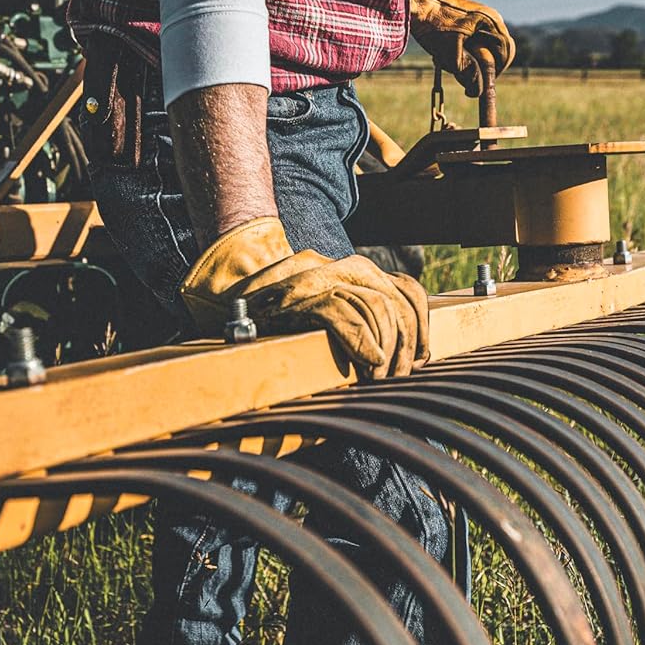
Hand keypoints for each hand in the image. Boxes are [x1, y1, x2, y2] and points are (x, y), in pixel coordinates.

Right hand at [180, 216, 429, 377]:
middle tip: (398, 377)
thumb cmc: (279, 329)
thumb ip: (363, 323)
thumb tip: (410, 357)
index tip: (422, 358)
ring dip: (387, 349)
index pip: (406, 289)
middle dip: (407, 343)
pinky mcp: (296, 297)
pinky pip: (343, 312)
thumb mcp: (327, 320)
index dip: (421, 326)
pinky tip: (369, 362)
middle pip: (396, 299)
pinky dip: (363, 340)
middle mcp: (336, 268)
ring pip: (377, 305)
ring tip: (378, 377)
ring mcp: (315, 279)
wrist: (223, 308)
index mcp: (349, 272)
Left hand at [409, 0, 514, 97]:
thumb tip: (477, 92)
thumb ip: (467, 73)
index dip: (495, 72)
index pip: (506, 54)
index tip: (481, 84)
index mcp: (491, 22)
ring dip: (469, 59)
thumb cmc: (432, 23)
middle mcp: (490, 18)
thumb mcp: (449, 52)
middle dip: (481, 66)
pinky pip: (473, 41)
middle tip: (463, 75)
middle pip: (496, 51)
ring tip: (446, 59)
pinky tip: (442, 52)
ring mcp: (479, 18)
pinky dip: (462, 51)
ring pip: (483, 48)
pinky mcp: (468, 20)